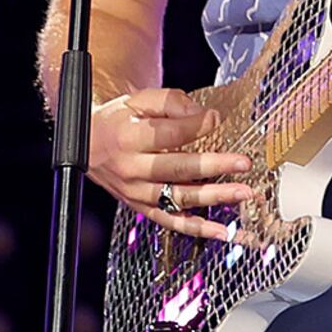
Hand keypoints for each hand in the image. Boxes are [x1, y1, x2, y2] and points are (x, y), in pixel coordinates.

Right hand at [86, 87, 259, 244]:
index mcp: (128, 138)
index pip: (167, 134)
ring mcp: (136, 191)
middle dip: (213, 166)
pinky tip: (222, 230)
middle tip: (243, 162)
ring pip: (177, 198)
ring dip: (213, 197)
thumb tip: (205, 115)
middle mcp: (131, 167)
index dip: (195, 126)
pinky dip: (197, 228)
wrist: (88, 144)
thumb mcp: (139, 100)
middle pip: (176, 168)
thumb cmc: (118, 120)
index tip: (217, 118)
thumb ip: (171, 102)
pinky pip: (170, 221)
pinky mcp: (141, 207)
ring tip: (243, 192)